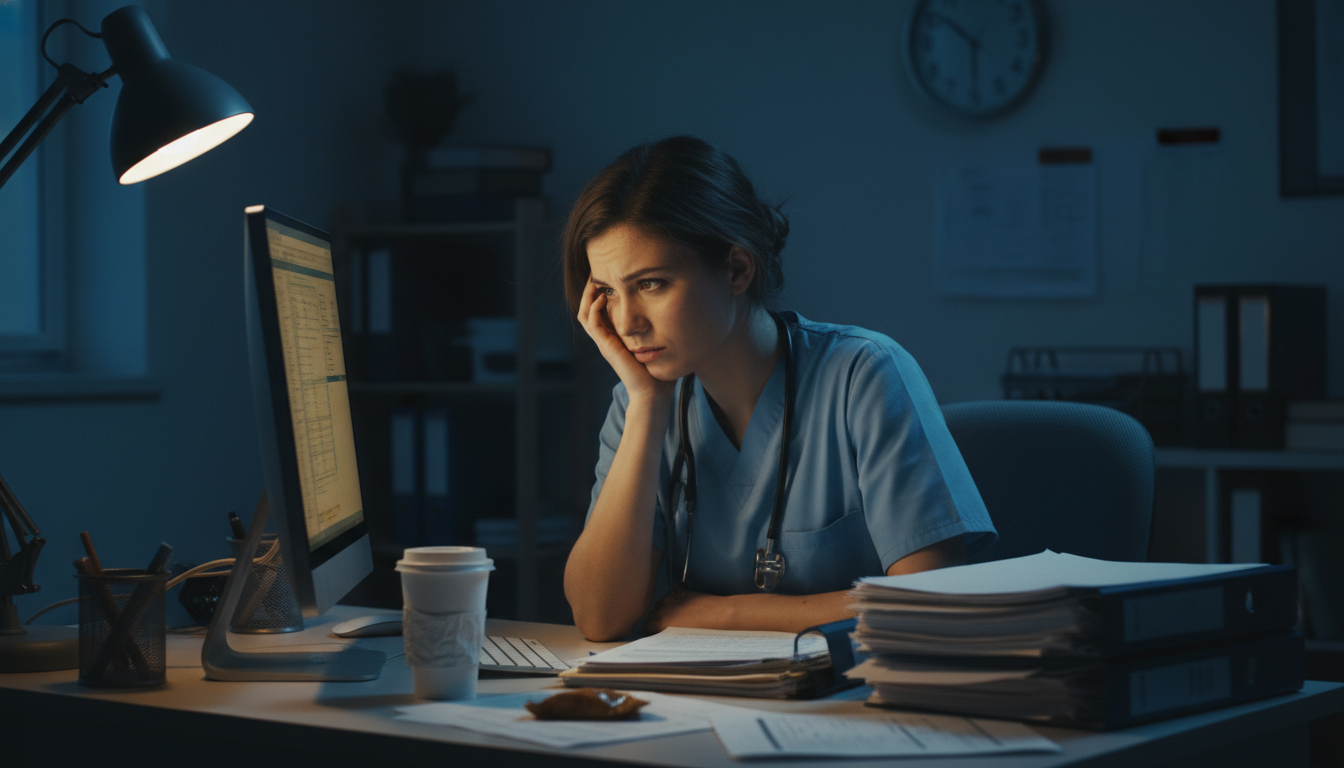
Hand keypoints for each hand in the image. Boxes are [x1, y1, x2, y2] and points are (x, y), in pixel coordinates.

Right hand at [577, 278, 672, 403]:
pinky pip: (592, 323)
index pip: (601, 310)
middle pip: (588, 309)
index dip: (602, 292)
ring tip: (596, 280)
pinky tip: (604, 297)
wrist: (653, 392)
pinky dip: (594, 308)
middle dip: (591, 289)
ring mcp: (605, 343)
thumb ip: (661, 329)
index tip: (611, 276)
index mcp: (616, 337)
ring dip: (588, 296)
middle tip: (598, 272)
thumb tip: (678, 311)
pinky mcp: (606, 347)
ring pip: (585, 314)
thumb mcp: (658, 343)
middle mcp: (607, 339)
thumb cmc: (658, 371)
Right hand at [644, 590, 727, 632]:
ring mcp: (673, 599)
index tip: (654, 637)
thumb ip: (669, 637)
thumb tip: (663, 636)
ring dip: (660, 612)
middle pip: (650, 616)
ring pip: (658, 605)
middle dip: (653, 623)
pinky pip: (669, 598)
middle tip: (662, 630)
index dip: (650, 633)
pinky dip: (669, 604)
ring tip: (669, 619)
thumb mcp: (684, 640)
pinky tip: (678, 609)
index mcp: (662, 624)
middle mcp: (664, 610)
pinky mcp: (682, 593)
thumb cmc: (707, 633)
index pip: (646, 627)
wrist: (724, 615)